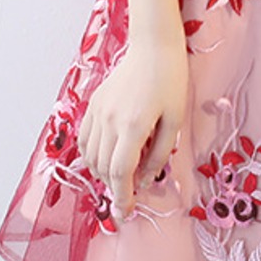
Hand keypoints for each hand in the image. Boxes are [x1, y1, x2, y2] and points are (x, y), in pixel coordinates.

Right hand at [76, 32, 188, 220]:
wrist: (153, 47)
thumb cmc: (170, 80)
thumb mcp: (175, 119)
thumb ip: (160, 153)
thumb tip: (146, 180)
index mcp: (133, 126)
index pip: (121, 173)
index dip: (122, 197)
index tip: (125, 214)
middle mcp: (110, 121)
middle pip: (104, 168)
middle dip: (114, 188)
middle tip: (128, 198)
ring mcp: (98, 112)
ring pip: (90, 156)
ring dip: (102, 173)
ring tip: (120, 176)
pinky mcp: (93, 104)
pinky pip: (85, 139)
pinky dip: (91, 155)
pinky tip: (106, 157)